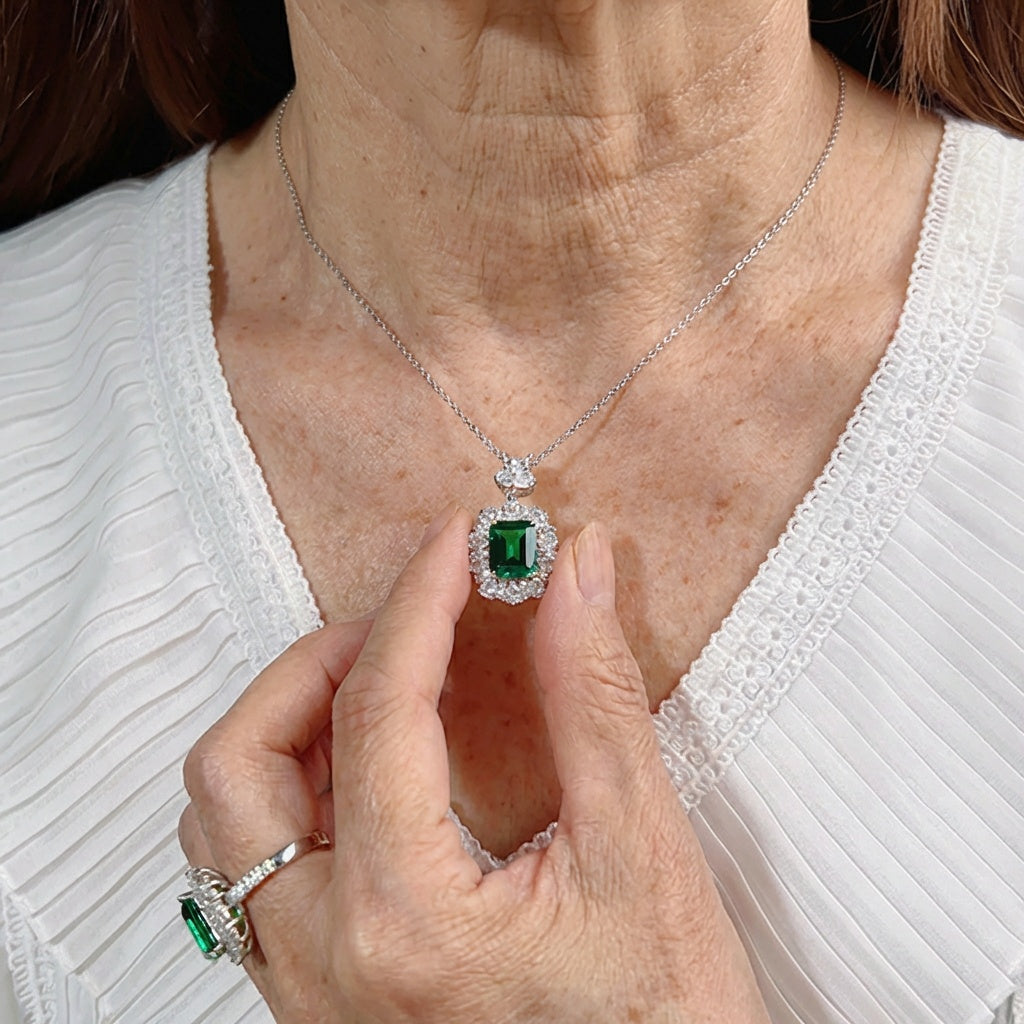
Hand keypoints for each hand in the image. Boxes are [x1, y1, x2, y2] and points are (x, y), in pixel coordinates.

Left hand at [179, 507, 769, 1022]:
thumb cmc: (665, 1021)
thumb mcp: (642, 847)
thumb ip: (595, 694)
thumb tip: (574, 571)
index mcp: (406, 921)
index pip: (379, 709)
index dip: (419, 601)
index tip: (455, 544)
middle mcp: (327, 964)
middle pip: (238, 765)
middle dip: (313, 662)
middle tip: (401, 620)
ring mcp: (308, 992)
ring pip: (223, 823)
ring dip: (285, 724)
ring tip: (376, 679)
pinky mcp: (319, 1001)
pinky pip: (249, 873)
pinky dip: (289, 789)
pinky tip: (363, 765)